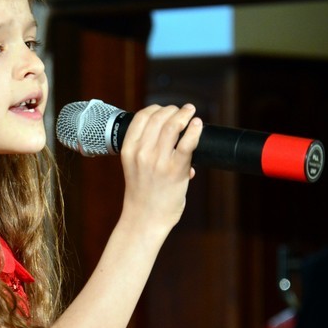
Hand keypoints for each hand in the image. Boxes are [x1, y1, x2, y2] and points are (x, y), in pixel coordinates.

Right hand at [118, 103, 201, 233]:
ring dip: (184, 114)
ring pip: (172, 125)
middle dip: (172, 110)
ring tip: (190, 113)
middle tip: (182, 111)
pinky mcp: (175, 170)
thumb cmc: (142, 194)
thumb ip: (146, 152)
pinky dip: (194, 130)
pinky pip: (186, 143)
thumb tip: (175, 139)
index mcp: (129, 150)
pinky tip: (198, 124)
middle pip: (158, 117)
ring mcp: (158, 161)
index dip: (155, 108)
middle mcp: (141, 153)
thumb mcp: (134, 168)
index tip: (164, 109)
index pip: (141, 117)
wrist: (145, 218)